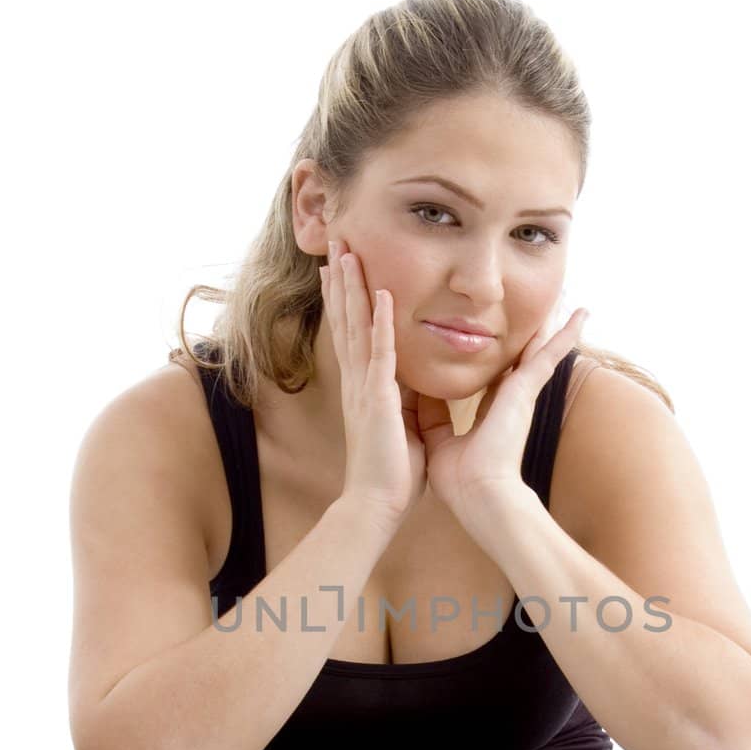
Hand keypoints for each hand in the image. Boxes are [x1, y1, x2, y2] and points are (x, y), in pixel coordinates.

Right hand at [321, 239, 429, 527]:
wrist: (377, 505)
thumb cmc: (391, 474)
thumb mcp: (402, 429)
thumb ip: (406, 404)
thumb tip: (415, 389)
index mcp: (363, 389)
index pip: (353, 333)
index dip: (345, 298)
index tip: (340, 268)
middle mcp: (357, 382)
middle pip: (346, 320)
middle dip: (340, 280)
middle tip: (335, 243)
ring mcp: (364, 389)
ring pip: (357, 328)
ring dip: (352, 289)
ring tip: (346, 253)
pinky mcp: (379, 400)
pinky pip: (381, 354)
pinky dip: (382, 323)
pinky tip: (383, 294)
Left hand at [418, 309, 588, 528]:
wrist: (478, 495)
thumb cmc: (460, 480)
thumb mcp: (439, 442)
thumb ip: (433, 420)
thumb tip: (422, 400)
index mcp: (493, 413)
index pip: (497, 381)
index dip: (499, 364)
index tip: (501, 347)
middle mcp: (512, 401)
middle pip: (525, 361)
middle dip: (534, 339)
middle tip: (546, 313)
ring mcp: (522, 395)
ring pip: (541, 352)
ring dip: (555, 329)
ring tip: (572, 306)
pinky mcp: (526, 391)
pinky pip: (549, 355)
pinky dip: (565, 336)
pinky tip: (582, 315)